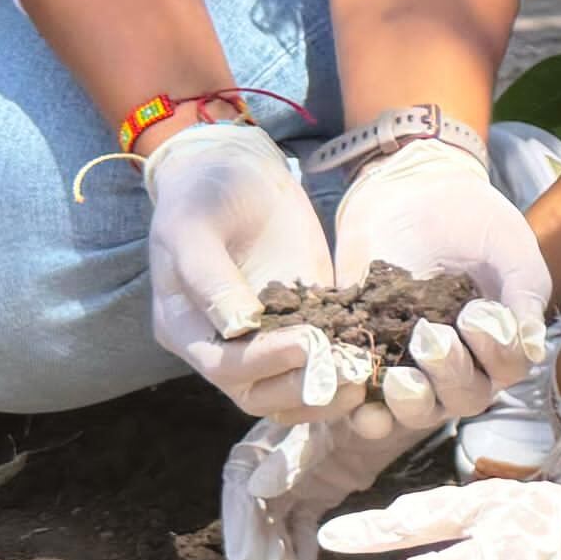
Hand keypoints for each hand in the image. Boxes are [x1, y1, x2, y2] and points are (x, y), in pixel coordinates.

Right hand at [142, 118, 350, 416]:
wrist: (232, 166)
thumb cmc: (201, 194)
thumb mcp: (193, 229)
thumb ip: (210, 278)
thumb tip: (236, 328)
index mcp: (187, 329)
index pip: (225, 368)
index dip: (265, 364)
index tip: (307, 345)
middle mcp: (223, 345)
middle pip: (260, 393)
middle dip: (304, 387)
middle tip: (347, 372)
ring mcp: (266, 335)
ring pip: (293, 387)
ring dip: (329, 390)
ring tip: (364, 374)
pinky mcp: (304, 319)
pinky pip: (322, 356)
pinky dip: (344, 363)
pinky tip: (373, 356)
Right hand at [219, 414, 406, 559]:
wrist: (398, 397)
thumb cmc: (357, 405)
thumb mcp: (324, 424)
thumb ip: (294, 452)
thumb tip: (258, 487)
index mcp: (266, 439)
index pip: (241, 486)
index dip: (242, 526)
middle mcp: (273, 461)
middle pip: (255, 509)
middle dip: (257, 545)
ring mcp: (296, 480)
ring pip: (277, 522)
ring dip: (277, 552)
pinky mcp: (316, 494)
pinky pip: (301, 526)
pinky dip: (300, 550)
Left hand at [325, 137, 553, 440]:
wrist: (411, 189)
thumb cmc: (472, 219)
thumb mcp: (509, 249)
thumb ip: (523, 294)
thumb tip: (531, 349)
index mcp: (501, 339)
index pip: (506, 369)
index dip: (495, 353)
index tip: (476, 314)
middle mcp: (462, 362)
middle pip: (464, 398)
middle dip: (450, 376)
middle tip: (430, 336)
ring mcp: (414, 365)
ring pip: (421, 409)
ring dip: (410, 403)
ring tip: (398, 379)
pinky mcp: (369, 357)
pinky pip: (368, 401)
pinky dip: (363, 409)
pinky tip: (357, 399)